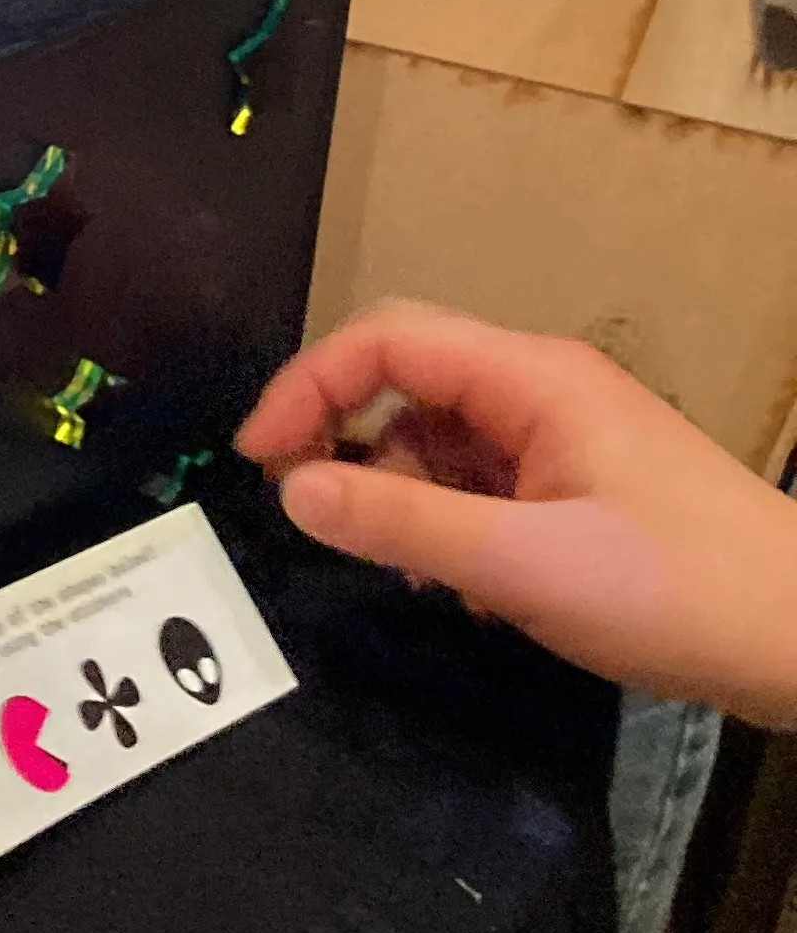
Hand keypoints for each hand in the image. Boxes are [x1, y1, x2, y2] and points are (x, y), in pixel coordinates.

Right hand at [238, 303, 796, 725]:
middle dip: (346, 435)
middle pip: (411, 379)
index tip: (258, 460)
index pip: (387, 340)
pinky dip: (453, 521)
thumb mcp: (523, 565)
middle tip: (306, 507)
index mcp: (531, 378)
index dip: (308, 387)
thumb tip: (292, 490)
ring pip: (445, 436)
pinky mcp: (586, 485)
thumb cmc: (676, 592)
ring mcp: (568, 436)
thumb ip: (401, 522)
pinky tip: (465, 586)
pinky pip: (486, 479)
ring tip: (404, 569)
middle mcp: (543, 388)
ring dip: (403, 491)